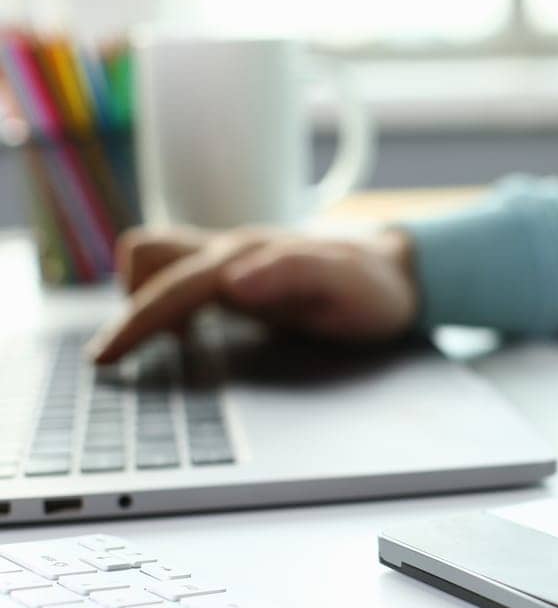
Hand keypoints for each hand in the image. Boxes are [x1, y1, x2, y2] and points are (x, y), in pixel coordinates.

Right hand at [86, 226, 419, 363]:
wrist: (400, 273)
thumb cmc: (373, 285)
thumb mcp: (346, 285)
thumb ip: (293, 274)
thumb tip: (233, 280)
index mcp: (250, 254)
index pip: (177, 284)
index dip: (139, 320)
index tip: (107, 357)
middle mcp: (232, 249)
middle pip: (149, 255)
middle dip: (130, 304)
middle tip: (124, 356)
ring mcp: (232, 260)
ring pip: (160, 264)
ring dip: (147, 302)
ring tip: (162, 349)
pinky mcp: (237, 275)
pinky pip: (182, 281)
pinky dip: (168, 306)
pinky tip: (190, 338)